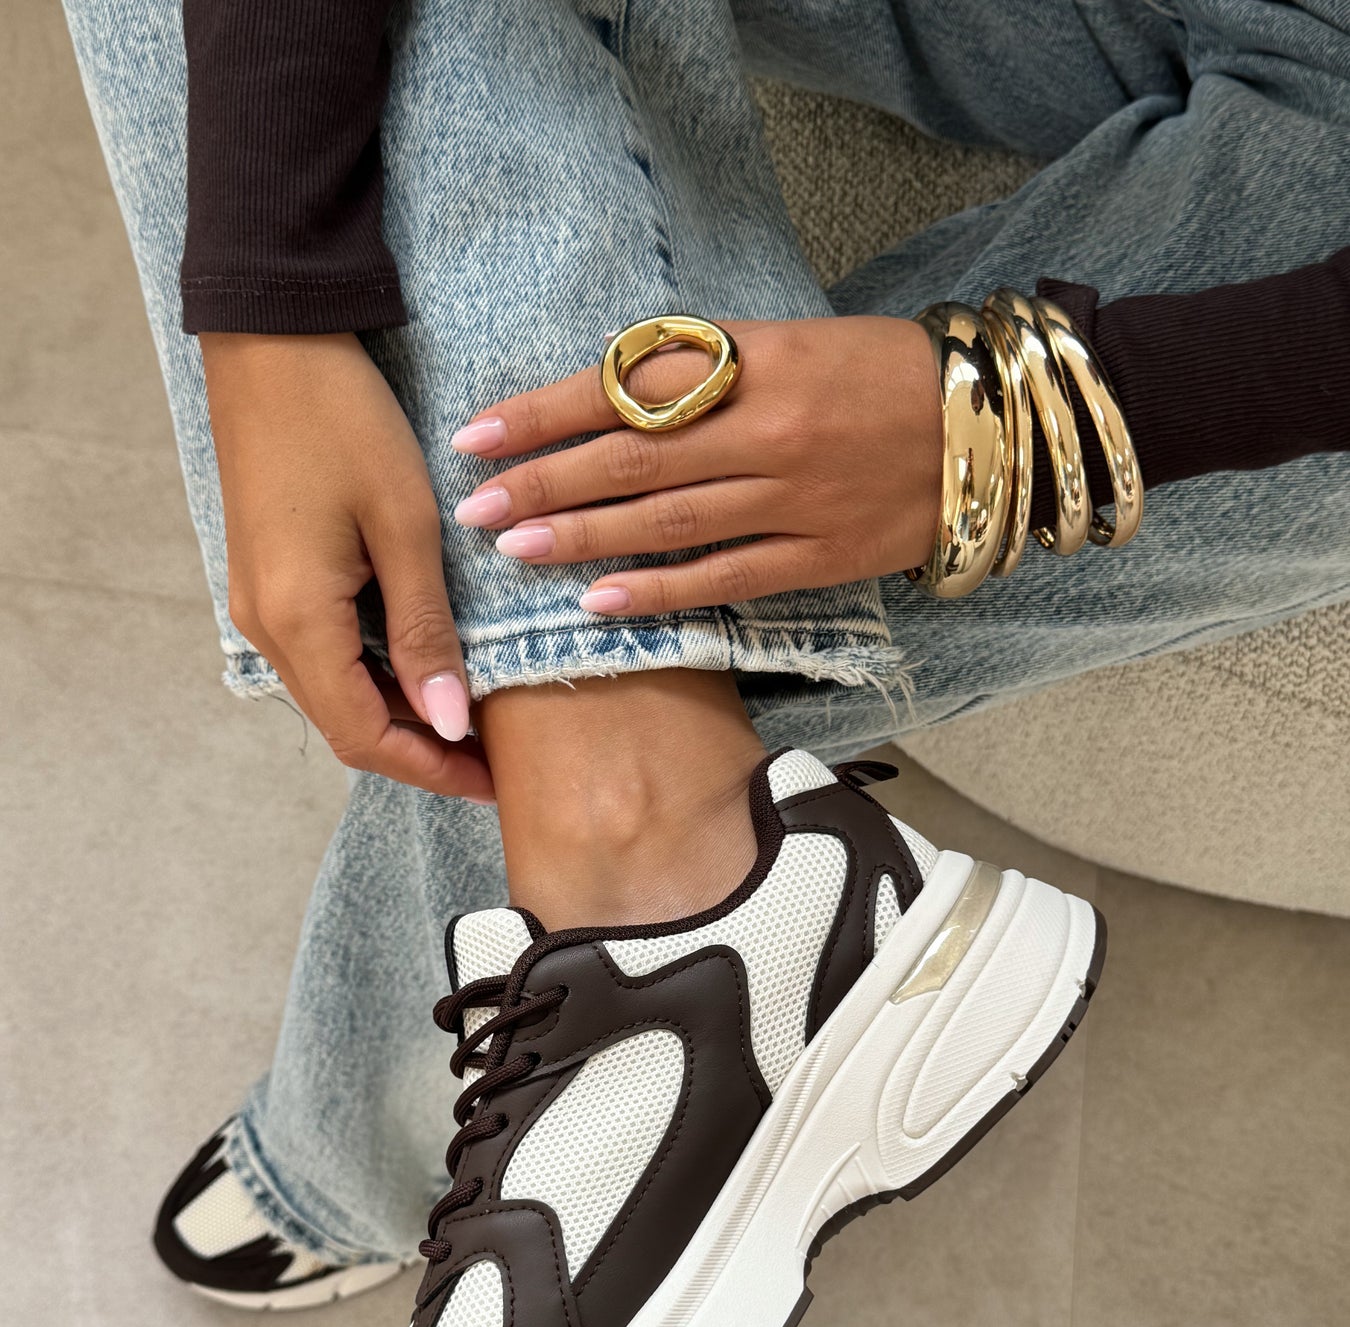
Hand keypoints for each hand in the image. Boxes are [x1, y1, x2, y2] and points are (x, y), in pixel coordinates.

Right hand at [202, 332, 491, 800]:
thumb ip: (425, 632)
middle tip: (495, 759)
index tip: (496, 783)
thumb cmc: (343, 420)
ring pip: (336, 693)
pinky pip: (324, 654)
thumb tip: (448, 722)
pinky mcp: (268, 580)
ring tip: (472, 715)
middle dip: (421, 750)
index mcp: (297, 620)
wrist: (272, 339)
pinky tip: (427, 664)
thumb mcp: (403, 527)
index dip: (432, 770)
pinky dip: (376, 674)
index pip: (365, 737)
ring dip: (400, 714)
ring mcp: (259, 604)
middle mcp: (265, 626)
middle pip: (347, 725)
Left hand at [449, 316, 941, 614]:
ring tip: (515, 551)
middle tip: (476, 508)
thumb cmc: (878, 373)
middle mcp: (767, 429)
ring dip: (582, 538)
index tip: (479, 436)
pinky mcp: (818, 558)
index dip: (544, 412)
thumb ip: (703, 366)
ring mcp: (793, 500)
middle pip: (631, 460)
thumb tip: (605, 391)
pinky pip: (723, 579)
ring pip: (666, 521)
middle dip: (544, 485)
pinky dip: (657, 592)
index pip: (624, 386)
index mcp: (757, 362)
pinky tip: (598, 602)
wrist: (990, 427)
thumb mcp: (789, 340)